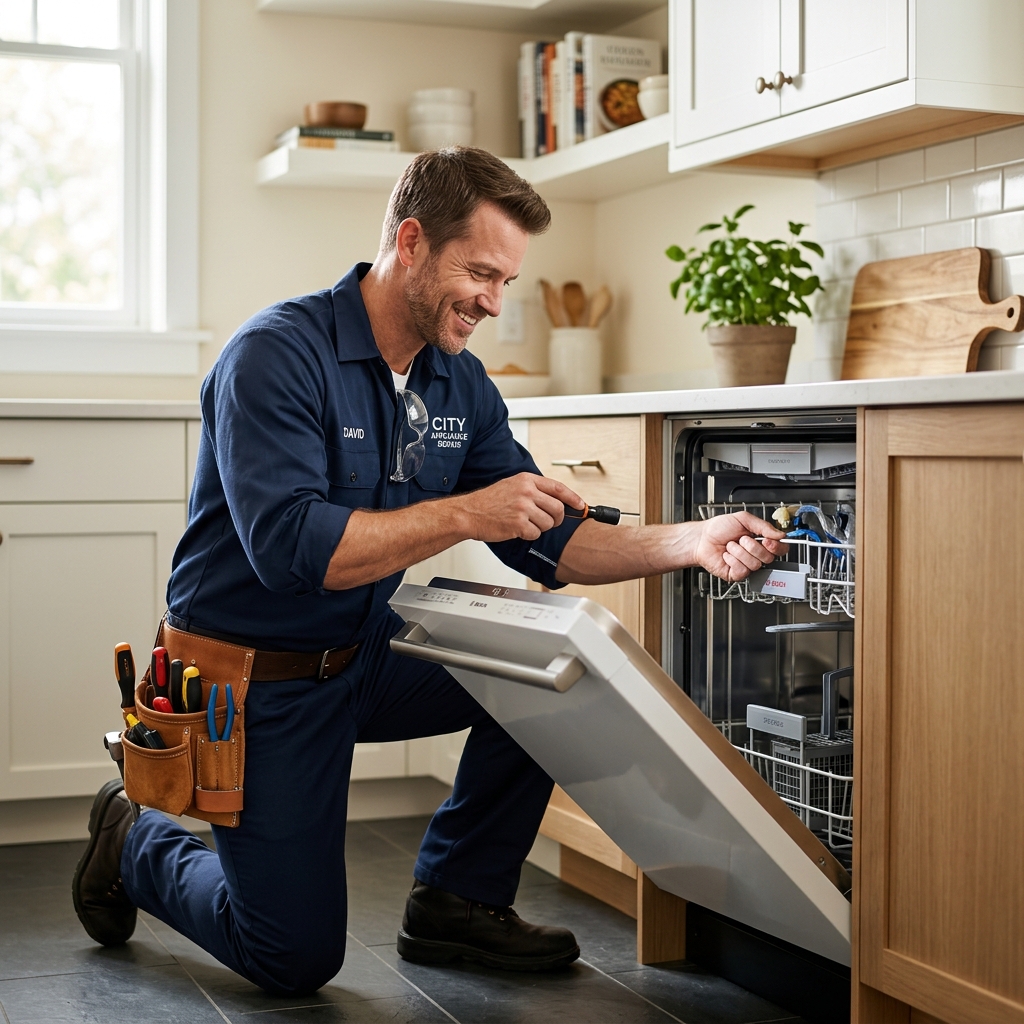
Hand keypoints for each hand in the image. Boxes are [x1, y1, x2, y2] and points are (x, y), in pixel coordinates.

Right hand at [455, 473, 584, 542]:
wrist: (469, 513)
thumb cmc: (489, 501)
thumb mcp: (512, 485)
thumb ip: (534, 489)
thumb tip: (556, 499)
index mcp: (526, 480)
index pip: (558, 488)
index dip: (573, 498)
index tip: (581, 505)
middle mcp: (526, 492)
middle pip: (558, 508)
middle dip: (556, 519)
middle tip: (548, 521)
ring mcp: (523, 507)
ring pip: (548, 523)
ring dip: (540, 528)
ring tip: (525, 523)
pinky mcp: (518, 524)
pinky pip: (536, 534)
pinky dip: (528, 535)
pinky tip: (517, 529)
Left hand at [694, 512, 786, 581]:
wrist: (701, 538)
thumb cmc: (719, 528)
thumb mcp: (743, 519)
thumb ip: (763, 526)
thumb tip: (780, 534)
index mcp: (760, 541)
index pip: (780, 549)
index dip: (777, 547)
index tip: (767, 540)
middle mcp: (755, 555)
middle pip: (768, 558)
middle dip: (753, 547)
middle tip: (741, 539)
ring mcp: (747, 566)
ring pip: (754, 564)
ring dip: (739, 552)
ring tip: (730, 546)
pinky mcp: (737, 574)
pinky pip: (742, 570)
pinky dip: (732, 560)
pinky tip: (726, 555)